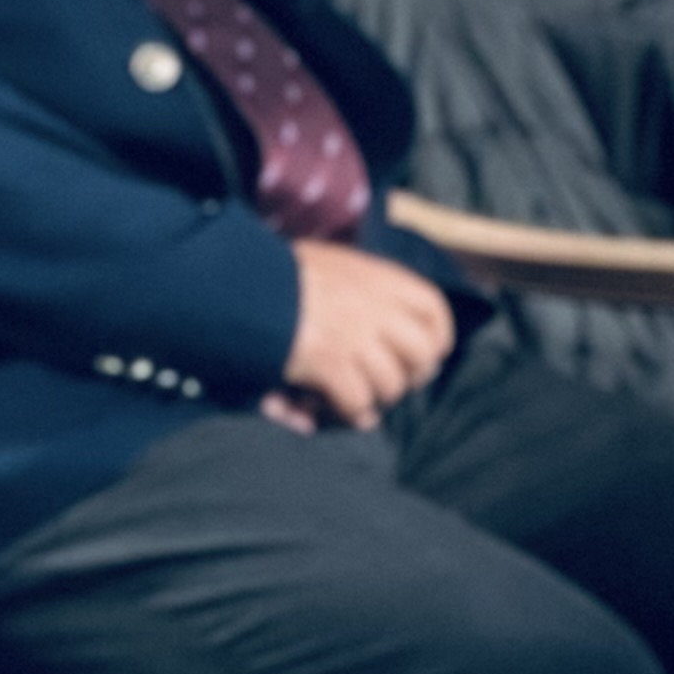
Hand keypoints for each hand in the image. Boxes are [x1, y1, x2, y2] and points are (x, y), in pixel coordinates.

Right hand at [281, 242, 457, 429]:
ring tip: (353, 396)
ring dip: (374, 397)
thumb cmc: (274, 273)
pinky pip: (358, 402)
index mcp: (374, 276)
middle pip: (423, 353)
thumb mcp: (325, 261)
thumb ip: (359, 283)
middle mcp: (372, 305)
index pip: (431, 307)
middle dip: (413, 375)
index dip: (438, 336)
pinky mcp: (329, 363)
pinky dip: (348, 412)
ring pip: (391, 384)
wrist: (235, 283)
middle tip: (391, 383)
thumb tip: (386, 315)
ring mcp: (353, 335)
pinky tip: (330, 408)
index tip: (430, 354)